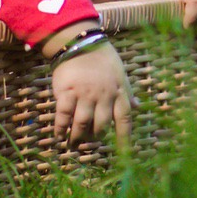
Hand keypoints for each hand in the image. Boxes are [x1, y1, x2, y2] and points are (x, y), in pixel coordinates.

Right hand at [42, 24, 130, 143]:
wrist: (80, 42)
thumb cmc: (103, 59)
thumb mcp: (120, 74)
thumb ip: (127, 93)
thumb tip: (137, 107)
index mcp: (118, 92)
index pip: (125, 120)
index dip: (125, 139)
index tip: (125, 155)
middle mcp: (103, 96)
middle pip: (101, 125)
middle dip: (95, 137)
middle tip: (88, 142)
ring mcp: (84, 94)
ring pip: (82, 123)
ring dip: (78, 137)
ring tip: (73, 144)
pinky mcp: (66, 91)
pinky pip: (63, 115)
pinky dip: (61, 128)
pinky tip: (59, 135)